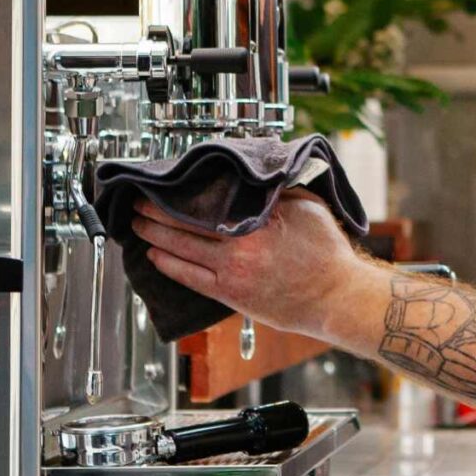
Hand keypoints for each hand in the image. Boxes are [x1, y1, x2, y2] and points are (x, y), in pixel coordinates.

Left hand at [132, 190, 365, 338]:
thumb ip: (277, 192)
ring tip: (139, 227)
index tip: (164, 186)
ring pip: (182, 251)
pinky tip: (155, 257)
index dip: (180, 195)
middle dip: (157, 213)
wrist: (336, 296)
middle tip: (139, 204)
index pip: (207, 204)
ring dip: (156, 237)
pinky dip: (169, 266)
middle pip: (186, 226)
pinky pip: (190, 278)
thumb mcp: (308, 208)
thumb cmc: (327, 255)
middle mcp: (240, 248)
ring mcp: (232, 273)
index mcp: (258, 222)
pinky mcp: (231, 295)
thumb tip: (253, 178)